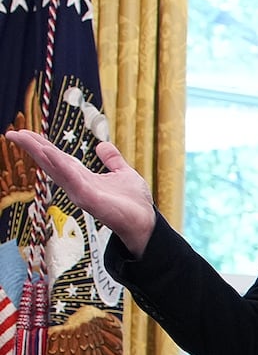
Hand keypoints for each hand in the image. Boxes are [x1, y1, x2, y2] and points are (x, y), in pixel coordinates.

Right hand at [5, 129, 156, 256]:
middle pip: (50, 162)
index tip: (24, 133)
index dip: (41, 145)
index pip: (58, 158)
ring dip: (40, 153)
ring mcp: (80, 193)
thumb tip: (102, 145)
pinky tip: (48, 154)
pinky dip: (60, 167)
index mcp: (83, 177)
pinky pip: (72, 180)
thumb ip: (112, 160)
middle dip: (31, 147)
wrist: (146, 222)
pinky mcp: (89, 199)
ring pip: (56, 169)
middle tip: (12, 132)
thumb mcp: (123, 174)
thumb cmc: (134, 202)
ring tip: (24, 138)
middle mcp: (76, 185)